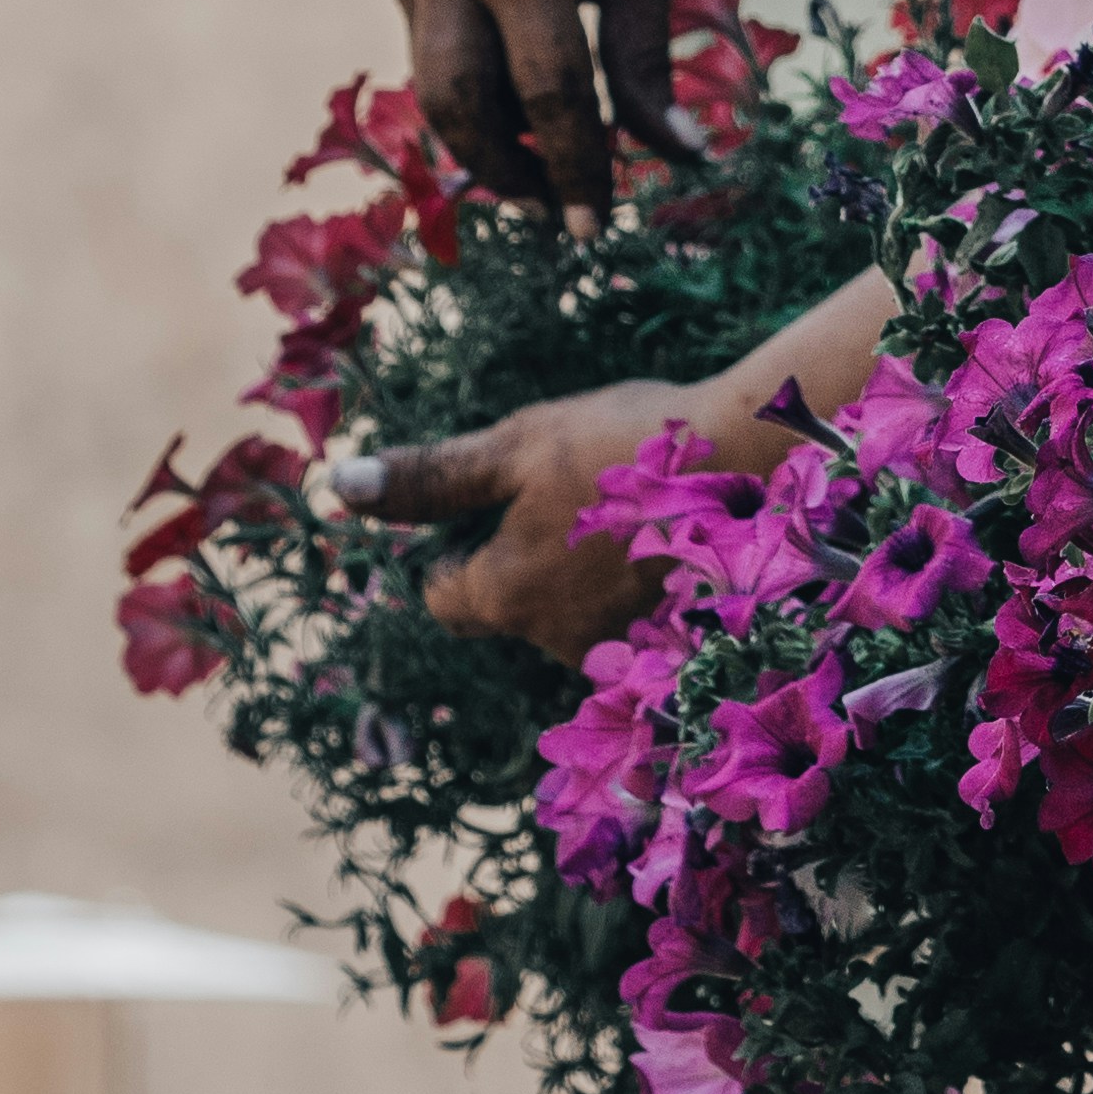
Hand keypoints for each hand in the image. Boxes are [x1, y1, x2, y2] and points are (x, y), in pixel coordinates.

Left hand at [336, 375, 729, 661]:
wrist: (754, 461)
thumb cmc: (625, 443)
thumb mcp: (515, 445)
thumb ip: (430, 478)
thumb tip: (338, 487)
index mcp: (504, 597)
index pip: (441, 597)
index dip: (450, 547)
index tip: (488, 500)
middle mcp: (552, 641)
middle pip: (504, 606)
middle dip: (514, 555)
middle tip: (562, 487)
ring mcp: (615, 650)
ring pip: (561, 612)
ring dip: (570, 569)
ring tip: (617, 502)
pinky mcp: (667, 645)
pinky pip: (615, 618)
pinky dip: (619, 582)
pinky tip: (651, 533)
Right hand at [380, 0, 691, 231]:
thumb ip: (646, 62)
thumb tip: (676, 161)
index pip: (544, 91)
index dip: (573, 167)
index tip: (598, 227)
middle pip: (458, 103)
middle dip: (505, 171)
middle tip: (558, 211)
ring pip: (433, 82)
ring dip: (484, 136)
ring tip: (544, 165)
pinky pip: (428, 44)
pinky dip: (470, 84)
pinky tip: (517, 100)